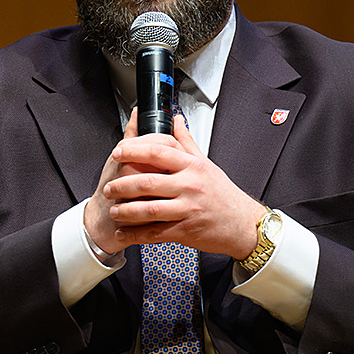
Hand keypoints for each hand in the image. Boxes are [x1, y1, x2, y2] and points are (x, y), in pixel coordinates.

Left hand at [89, 111, 263, 258]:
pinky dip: (136, 234)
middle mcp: (190, 186)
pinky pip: (156, 233)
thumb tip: (176, 120)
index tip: (117, 152)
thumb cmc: (223, 194)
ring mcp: (188, 209)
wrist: (244, 224)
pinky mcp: (186, 230)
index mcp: (192, 166)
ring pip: (149, 209)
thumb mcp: (206, 164)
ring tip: (114, 210)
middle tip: (109, 187)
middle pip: (148, 182)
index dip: (133, 151)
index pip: (158, 152)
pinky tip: (124, 232)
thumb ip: (186, 142)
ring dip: (126, 211)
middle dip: (122, 185)